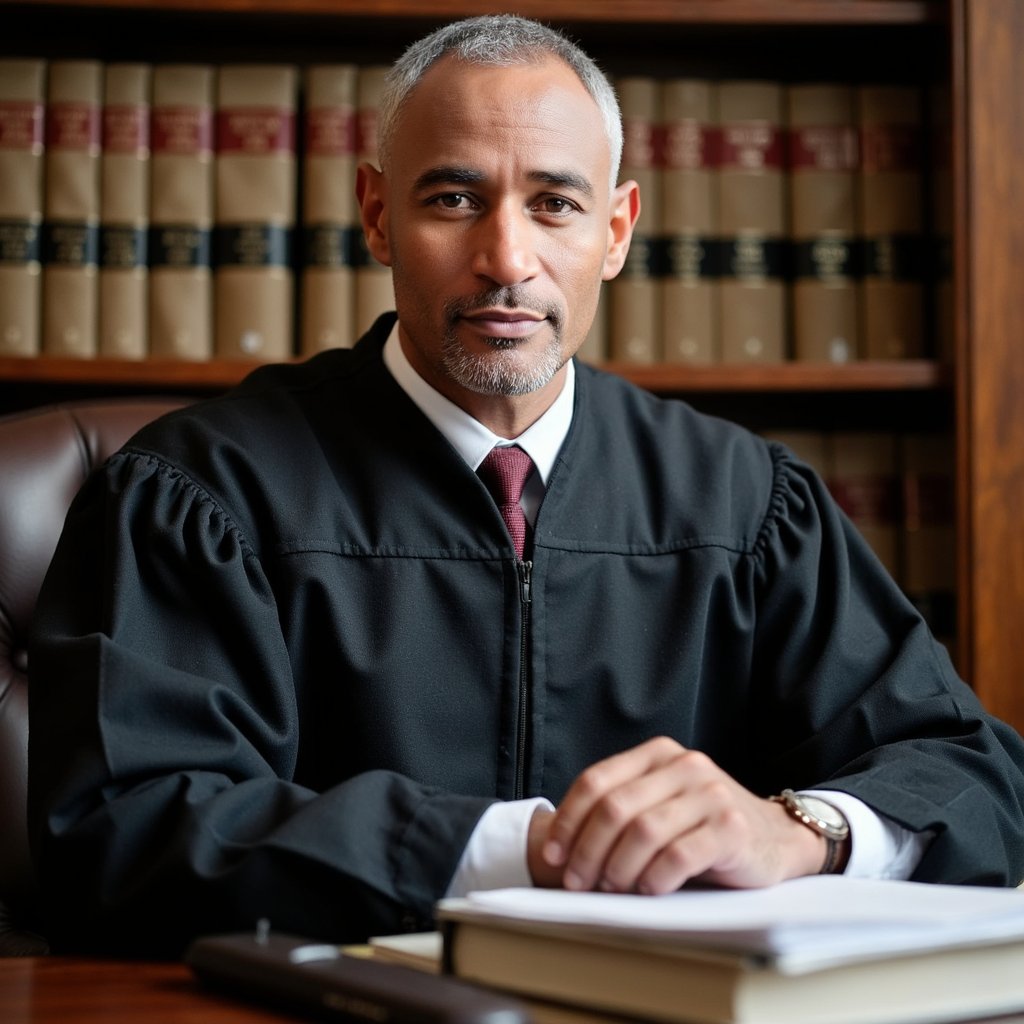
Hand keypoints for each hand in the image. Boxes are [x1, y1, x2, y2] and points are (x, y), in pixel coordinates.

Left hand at [528, 737, 829, 893]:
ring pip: (644, 831)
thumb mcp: (662, 804)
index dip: (569, 819)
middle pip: (615, 807)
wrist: (775, 838)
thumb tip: (561, 847)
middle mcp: (685, 766)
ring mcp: (711, 794)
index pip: (596, 780)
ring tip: (612, 889)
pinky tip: (648, 891)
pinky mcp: (732, 827)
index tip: (554, 854)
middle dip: (587, 850)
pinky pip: (679, 855)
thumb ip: (623, 810)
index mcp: (658, 754)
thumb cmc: (704, 827)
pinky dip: (654, 878)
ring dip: (618, 868)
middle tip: (578, 882)